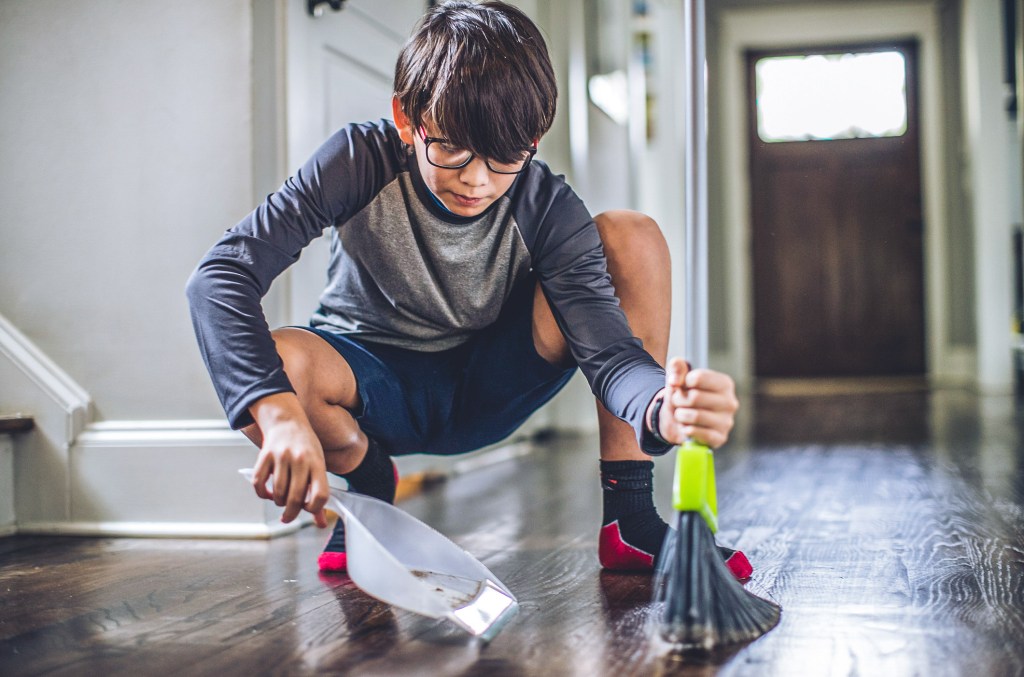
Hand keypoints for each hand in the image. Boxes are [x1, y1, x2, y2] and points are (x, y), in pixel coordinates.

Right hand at [250, 393, 329, 527]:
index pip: (320, 495)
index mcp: (317, 463)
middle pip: (296, 498)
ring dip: (278, 503)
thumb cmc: (306, 448)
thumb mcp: (317, 466)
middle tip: (288, 517)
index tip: (308, 508)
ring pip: (278, 493)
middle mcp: (300, 459)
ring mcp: (281, 457)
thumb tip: (322, 524)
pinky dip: (263, 494)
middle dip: (291, 513)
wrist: (287, 422)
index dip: (314, 508)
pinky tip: (268, 493)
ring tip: (281, 500)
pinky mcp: (264, 456)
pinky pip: (259, 484)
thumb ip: (318, 494)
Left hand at [654, 357, 738, 447]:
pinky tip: (687, 427)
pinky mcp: (720, 438)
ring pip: (694, 416)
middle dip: (678, 400)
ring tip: (681, 414)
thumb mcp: (678, 378)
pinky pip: (696, 433)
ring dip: (680, 415)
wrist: (678, 421)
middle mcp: (730, 402)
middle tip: (678, 402)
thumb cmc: (683, 396)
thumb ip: (677, 367)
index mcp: (724, 383)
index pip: (697, 378)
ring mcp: (727, 422)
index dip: (682, 382)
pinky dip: (685, 430)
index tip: (683, 386)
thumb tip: (676, 373)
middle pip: (694, 397)